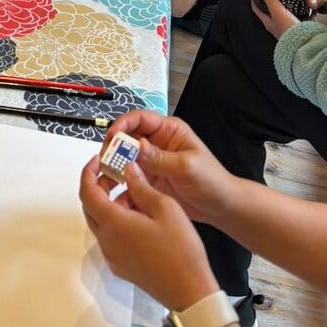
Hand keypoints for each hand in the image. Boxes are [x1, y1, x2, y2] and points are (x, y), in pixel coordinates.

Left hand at [79, 157, 218, 311]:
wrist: (190, 291)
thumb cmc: (181, 253)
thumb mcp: (165, 207)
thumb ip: (141, 186)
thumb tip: (129, 170)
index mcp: (114, 224)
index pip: (87, 192)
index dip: (89, 172)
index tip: (97, 160)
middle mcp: (108, 242)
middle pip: (91, 207)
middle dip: (99, 186)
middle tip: (116, 174)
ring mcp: (113, 256)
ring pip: (101, 222)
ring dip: (112, 204)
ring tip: (138, 195)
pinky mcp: (121, 266)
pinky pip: (111, 237)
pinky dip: (118, 221)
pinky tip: (141, 217)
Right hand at [103, 110, 236, 224]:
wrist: (221, 208)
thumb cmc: (213, 181)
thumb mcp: (187, 167)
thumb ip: (160, 158)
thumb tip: (136, 146)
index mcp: (169, 131)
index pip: (140, 119)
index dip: (123, 124)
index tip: (112, 136)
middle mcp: (158, 143)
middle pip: (129, 136)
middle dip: (114, 144)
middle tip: (105, 157)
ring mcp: (153, 161)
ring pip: (126, 156)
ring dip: (115, 162)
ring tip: (106, 173)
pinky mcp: (150, 179)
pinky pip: (130, 175)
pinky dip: (121, 179)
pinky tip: (116, 186)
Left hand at [250, 0, 298, 38]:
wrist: (306, 45)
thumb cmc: (289, 30)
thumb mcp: (277, 10)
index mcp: (267, 21)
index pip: (256, 6)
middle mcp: (276, 25)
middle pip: (270, 9)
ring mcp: (287, 27)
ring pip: (283, 12)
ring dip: (286, 3)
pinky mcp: (298, 27)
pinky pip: (296, 16)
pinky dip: (298, 9)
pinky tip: (302, 5)